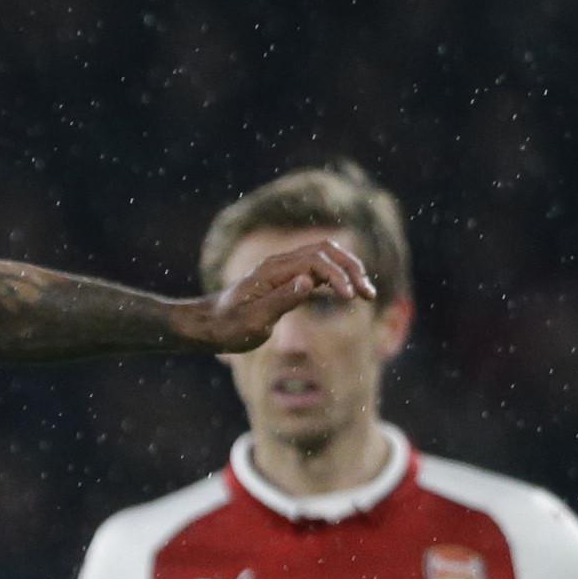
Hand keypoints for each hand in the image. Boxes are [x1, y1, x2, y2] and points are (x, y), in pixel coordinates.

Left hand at [179, 239, 375, 351]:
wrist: (208, 325)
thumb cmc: (228, 327)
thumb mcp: (254, 320)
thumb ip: (282, 300)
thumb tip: (309, 281)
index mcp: (274, 271)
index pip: (316, 261)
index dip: (337, 276)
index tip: (350, 297)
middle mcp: (280, 264)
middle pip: (326, 251)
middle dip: (351, 269)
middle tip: (368, 294)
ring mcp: (284, 270)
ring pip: (324, 258)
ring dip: (347, 272)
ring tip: (366, 294)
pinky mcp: (286, 280)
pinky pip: (317, 271)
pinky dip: (336, 278)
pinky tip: (348, 294)